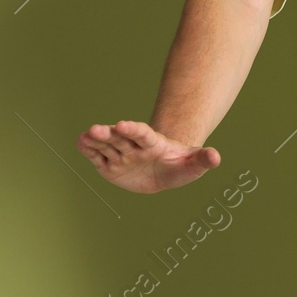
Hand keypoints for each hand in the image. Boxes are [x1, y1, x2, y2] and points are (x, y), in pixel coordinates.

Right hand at [77, 119, 219, 193]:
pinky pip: (98, 158)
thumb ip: (203, 160)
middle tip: (96, 129)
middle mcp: (134, 147)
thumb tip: (216, 157)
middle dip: (109, 134)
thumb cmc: (180, 165)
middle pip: (121, 138)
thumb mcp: (194, 165)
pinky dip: (89, 151)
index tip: (123, 124)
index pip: (143, 134)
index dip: (133, 129)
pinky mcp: (110, 166)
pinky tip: (80, 142)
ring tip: (84, 136)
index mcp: (154, 144)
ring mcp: (121, 155)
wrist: (165, 171)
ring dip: (95, 141)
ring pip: (107, 146)